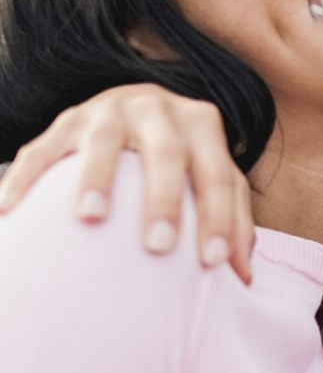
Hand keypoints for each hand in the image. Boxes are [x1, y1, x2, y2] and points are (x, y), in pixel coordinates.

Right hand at [0, 84, 254, 283]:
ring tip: (91, 218)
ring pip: (102, 143)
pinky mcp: (65, 121)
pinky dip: (25, 179)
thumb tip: (244, 275)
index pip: (217, 174)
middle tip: (158, 245)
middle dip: (163, 200)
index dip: (220, 217)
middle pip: (166, 153)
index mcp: (201, 123)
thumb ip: (234, 217)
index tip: (215, 262)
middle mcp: (157, 110)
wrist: (134, 102)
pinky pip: (42, 150)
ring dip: (95, 179)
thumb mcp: (212, 173)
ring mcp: (108, 111)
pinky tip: (8, 211)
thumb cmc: (184, 155)